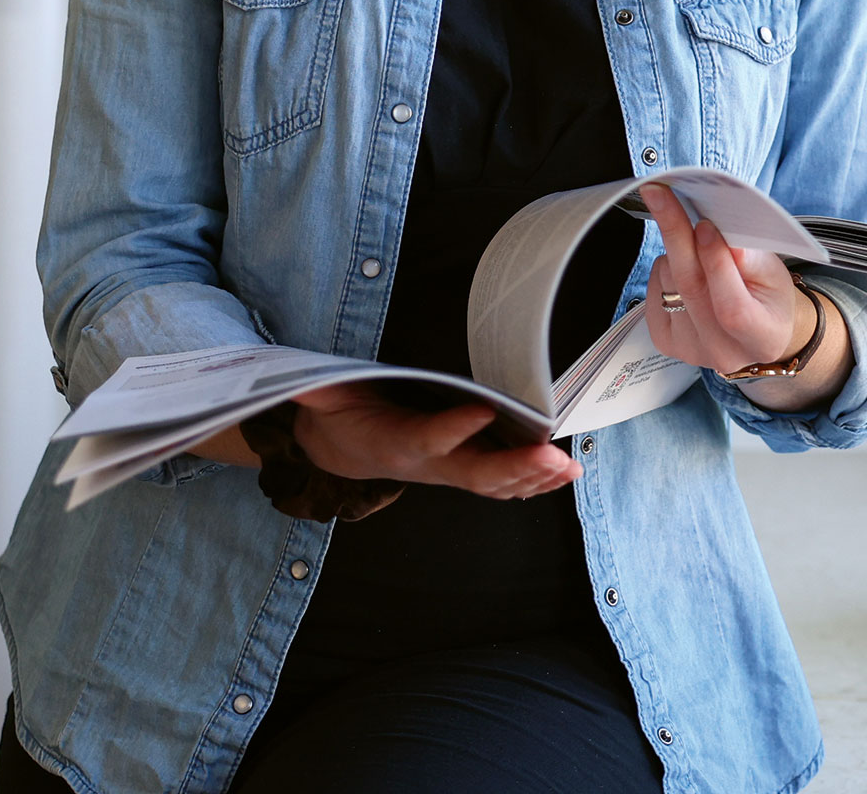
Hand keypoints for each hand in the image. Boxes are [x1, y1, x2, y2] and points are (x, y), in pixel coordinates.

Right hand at [288, 383, 577, 500]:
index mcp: (394, 442)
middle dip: (516, 468)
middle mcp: (427, 465)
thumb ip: (315, 388)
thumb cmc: (339, 417)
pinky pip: (502, 485)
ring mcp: (447, 472)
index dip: (453, 430)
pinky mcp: (461, 470)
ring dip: (534, 478)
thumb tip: (299, 382)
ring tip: (568, 465)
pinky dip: (534, 481)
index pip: (426, 439)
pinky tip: (561, 472)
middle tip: (552, 455)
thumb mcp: (322, 397)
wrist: (342, 449)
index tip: (483, 410)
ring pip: (495, 484)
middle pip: (475, 474)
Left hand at [640, 183, 851, 411]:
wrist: (756, 332)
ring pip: (669, 284)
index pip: (731, 307)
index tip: (706, 225)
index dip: (717, 266)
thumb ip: (749, 258)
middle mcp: (722, 352)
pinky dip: (664, 270)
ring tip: (699, 248)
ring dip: (677, 252)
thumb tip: (719, 235)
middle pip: (691, 289)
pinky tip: (684, 268)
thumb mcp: (774, 273)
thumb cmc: (769, 297)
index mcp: (760, 338)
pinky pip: (653, 293)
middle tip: (661, 196)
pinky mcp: (666, 343)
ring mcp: (690, 350)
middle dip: (676, 235)